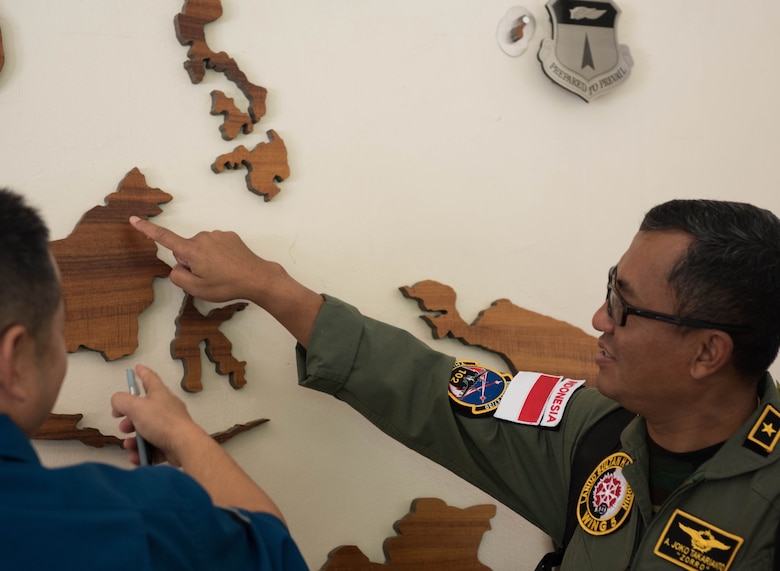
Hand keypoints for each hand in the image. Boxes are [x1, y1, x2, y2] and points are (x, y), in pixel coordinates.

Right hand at [111, 364, 207, 466]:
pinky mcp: (170, 443)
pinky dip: (142, 452)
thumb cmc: (161, 422)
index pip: (150, 378)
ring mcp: (169, 426)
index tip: (137, 368)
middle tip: (124, 426)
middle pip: (143, 410)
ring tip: (130, 444)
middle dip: (129, 419)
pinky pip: (152, 447)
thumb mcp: (136, 407)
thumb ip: (121, 401)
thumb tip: (117, 401)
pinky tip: (137, 456)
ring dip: (133, 439)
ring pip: (145, 431)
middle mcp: (166, 408)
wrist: (183, 445)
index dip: (142, 373)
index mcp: (160, 394)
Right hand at [129, 216, 324, 347]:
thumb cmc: (227, 285)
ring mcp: (218, 235)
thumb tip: (178, 267)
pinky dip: (218, 255)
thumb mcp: (197, 289)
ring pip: (201, 248)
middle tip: (209, 277)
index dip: (147, 230)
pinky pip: (215, 245)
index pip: (164, 238)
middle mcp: (203, 237)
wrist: (257, 278)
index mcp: (192, 250)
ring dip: (206, 259)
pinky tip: (230, 265)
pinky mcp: (229, 236)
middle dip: (192, 262)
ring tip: (222, 272)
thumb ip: (178, 277)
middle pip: (186, 250)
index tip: (134, 219)